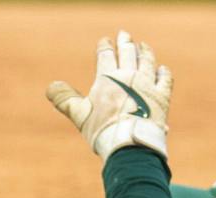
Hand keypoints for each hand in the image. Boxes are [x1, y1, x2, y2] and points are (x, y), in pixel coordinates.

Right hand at [46, 30, 171, 159]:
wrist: (130, 144)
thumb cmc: (102, 130)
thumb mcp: (79, 114)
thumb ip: (65, 99)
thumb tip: (51, 87)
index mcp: (108, 77)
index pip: (106, 54)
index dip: (105, 46)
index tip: (105, 41)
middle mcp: (129, 75)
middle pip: (128, 52)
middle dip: (125, 42)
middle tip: (124, 34)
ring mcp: (147, 84)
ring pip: (147, 61)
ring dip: (145, 52)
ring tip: (143, 46)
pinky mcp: (161, 97)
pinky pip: (164, 79)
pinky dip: (163, 72)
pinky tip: (162, 69)